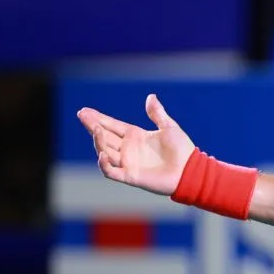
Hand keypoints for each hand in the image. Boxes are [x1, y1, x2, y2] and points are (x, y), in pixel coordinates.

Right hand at [77, 94, 195, 195]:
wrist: (190, 170)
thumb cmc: (182, 150)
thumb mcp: (169, 127)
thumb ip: (157, 113)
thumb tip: (150, 97)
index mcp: (135, 136)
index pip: (112, 125)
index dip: (98, 118)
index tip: (85, 111)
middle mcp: (128, 149)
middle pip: (104, 137)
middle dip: (93, 126)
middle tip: (82, 116)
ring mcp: (128, 163)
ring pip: (105, 152)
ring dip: (98, 141)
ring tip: (96, 129)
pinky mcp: (130, 176)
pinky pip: (111, 171)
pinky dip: (104, 164)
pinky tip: (102, 153)